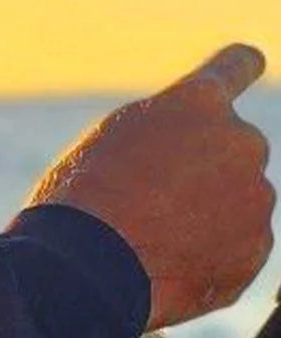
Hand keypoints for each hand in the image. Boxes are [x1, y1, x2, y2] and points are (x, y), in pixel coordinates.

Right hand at [23, 44, 273, 329]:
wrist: (84, 270)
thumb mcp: (112, 145)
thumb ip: (162, 136)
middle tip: (159, 212)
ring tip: (159, 249)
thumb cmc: (82, 206)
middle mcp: (241, 139)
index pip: (238, 65)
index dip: (241, 70)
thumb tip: (181, 158)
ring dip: (212, 222)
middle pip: (236, 153)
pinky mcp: (255, 249)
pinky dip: (217, 264)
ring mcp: (255, 196)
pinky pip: (243, 253)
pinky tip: (174, 272)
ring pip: (240, 206)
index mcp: (200, 102)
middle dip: (209, 176)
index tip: (248, 71)